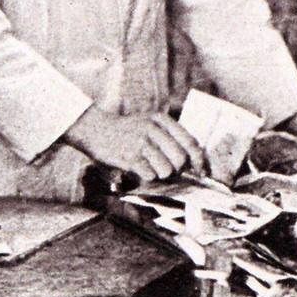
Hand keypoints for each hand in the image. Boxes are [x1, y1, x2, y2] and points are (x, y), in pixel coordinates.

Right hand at [65, 106, 205, 184]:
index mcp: (162, 120)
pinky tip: (138, 168)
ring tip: (149, 167)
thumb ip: (170, 138)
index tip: (201, 173)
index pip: (191, 143)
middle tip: (166, 169)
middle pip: (180, 159)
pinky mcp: (129, 156)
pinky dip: (146, 176)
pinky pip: (150, 175)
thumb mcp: (150, 125)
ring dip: (160, 174)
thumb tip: (194, 164)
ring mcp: (140, 142)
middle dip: (176, 170)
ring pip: (166, 170)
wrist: (95, 129)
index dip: (199, 161)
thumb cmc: (126, 132)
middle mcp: (153, 129)